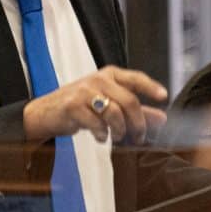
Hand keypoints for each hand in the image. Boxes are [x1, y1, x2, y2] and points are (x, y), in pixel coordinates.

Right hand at [23, 65, 167, 143]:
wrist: (47, 112)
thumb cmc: (80, 105)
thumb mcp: (109, 104)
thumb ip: (136, 110)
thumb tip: (161, 118)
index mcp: (109, 75)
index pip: (135, 78)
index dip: (151, 87)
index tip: (163, 97)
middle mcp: (98, 79)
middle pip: (129, 101)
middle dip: (138, 123)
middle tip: (139, 136)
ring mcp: (85, 92)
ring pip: (114, 113)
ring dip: (120, 130)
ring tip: (117, 136)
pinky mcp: (73, 106)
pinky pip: (97, 123)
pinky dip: (103, 134)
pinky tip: (101, 137)